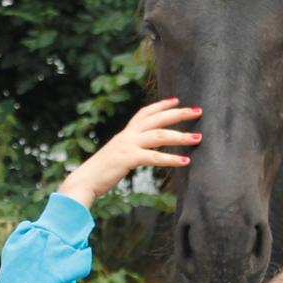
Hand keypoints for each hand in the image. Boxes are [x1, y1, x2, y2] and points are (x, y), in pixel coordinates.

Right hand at [57, 97, 201, 206]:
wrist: (84, 182)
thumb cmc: (100, 173)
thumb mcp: (117, 156)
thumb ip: (130, 151)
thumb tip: (142, 153)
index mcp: (124, 134)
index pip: (144, 113)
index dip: (161, 105)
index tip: (177, 100)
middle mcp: (126, 135)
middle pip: (157, 119)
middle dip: (179, 114)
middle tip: (198, 111)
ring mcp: (127, 145)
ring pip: (159, 136)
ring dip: (180, 136)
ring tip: (198, 138)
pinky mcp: (128, 158)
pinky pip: (154, 157)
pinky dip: (171, 158)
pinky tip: (185, 161)